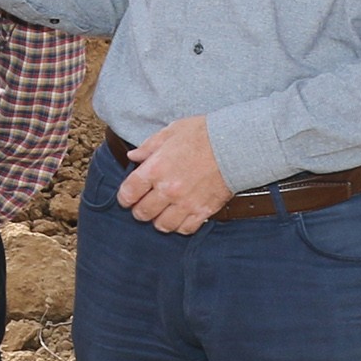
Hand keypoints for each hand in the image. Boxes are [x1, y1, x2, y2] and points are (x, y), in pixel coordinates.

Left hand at [116, 117, 231, 233]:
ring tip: (163, 212)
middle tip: (145, 204)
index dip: (125, 197)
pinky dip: (180, 225)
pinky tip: (181, 216)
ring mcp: (186, 203)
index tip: (128, 197)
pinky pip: (185, 229)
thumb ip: (149, 147)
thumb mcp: (171, 132)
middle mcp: (168, 190)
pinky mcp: (203, 211)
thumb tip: (133, 157)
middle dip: (140, 210)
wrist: (235, 144)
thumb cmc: (203, 134)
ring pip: (162, 225)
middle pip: (142, 213)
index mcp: (155, 169)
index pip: (128, 193)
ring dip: (159, 220)